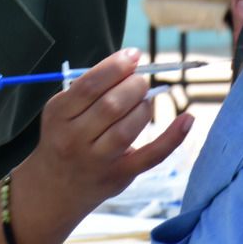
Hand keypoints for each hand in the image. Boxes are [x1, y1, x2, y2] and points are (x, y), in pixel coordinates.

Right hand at [27, 49, 193, 214]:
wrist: (55, 188)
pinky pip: (151, 156)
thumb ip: (90, 89)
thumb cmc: (64, 138)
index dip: (116, 66)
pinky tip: (187, 119)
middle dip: (133, 85)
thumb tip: (131, 64)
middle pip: (111, 105)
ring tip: (144, 100)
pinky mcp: (120, 175)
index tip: (133, 55)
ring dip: (143, 106)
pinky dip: (172, 137)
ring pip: (127, 128)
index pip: (90, 85)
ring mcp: (97, 160)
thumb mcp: (62, 111)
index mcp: (58, 115)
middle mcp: (74, 139)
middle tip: (140, 80)